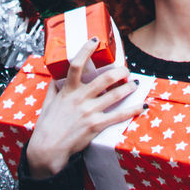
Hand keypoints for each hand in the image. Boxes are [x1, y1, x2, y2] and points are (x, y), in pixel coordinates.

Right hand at [25, 38, 144, 178]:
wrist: (48, 149)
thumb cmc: (46, 126)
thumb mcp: (48, 102)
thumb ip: (54, 88)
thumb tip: (56, 75)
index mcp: (68, 90)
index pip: (77, 65)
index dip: (86, 50)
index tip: (95, 40)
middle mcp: (80, 98)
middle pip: (105, 79)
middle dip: (120, 71)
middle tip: (126, 69)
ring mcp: (89, 112)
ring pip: (115, 95)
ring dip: (128, 87)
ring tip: (135, 83)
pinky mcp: (96, 125)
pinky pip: (119, 116)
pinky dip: (133, 110)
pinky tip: (142, 106)